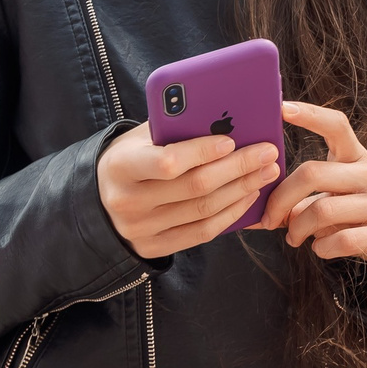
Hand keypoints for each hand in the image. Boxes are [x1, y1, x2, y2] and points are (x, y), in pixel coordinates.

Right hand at [96, 122, 281, 258]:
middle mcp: (128, 201)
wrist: (100, 196)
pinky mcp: (153, 247)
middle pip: (195, 187)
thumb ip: (174, 128)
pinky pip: (202, 233)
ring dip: (241, 190)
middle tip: (267, 154)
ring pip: (203, 211)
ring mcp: (140, 230)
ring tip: (265, 172)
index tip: (232, 141)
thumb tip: (226, 120)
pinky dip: (231, 214)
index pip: (168, 162)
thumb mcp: (141, 136)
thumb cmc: (132, 156)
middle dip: (238, 168)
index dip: (203, 152)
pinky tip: (249, 196)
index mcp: (120, 167)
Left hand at [258, 101, 366, 283]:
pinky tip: (320, 248)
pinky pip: (343, 240)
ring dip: (298, 229)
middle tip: (269, 219)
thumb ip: (297, 198)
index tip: (281, 109)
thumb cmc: (354, 214)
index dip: (310, 115)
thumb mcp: (332, 197)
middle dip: (281, 198)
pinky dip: (322, 248)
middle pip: (313, 172)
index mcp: (356, 157)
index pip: (336, 126)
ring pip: (323, 210)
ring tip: (293, 238)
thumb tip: (251, 215)